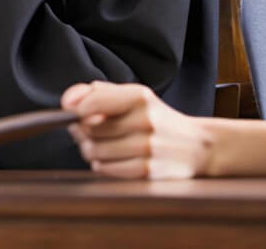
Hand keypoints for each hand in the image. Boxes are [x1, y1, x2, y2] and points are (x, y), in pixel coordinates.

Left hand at [61, 81, 213, 178]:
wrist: (197, 146)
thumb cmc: (156, 119)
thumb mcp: (134, 97)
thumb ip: (98, 93)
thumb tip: (68, 101)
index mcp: (139, 97)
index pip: (93, 101)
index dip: (76, 109)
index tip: (74, 112)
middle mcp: (145, 120)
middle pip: (88, 130)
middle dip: (82, 131)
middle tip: (90, 131)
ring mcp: (148, 148)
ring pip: (95, 152)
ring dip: (91, 150)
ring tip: (104, 145)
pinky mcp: (149, 171)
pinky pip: (107, 169)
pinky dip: (104, 165)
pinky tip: (115, 159)